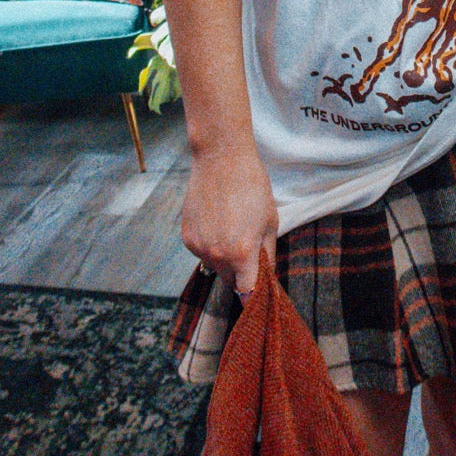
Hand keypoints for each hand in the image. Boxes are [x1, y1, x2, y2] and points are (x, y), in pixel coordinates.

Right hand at [181, 140, 278, 296]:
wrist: (221, 158)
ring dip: (224, 257)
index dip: (253, 297)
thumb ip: (267, 255)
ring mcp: (198, 247)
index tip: (258, 296)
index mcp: (241, 253)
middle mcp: (216, 255)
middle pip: (229, 280)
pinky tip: (217, 221)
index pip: (246, 292)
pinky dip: (209, 244)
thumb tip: (267, 277)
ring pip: (214, 266)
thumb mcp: (269, 221)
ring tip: (232, 227)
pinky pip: (201, 251)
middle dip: (240, 272)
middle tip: (249, 248)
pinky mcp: (186, 237)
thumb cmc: (252, 187)